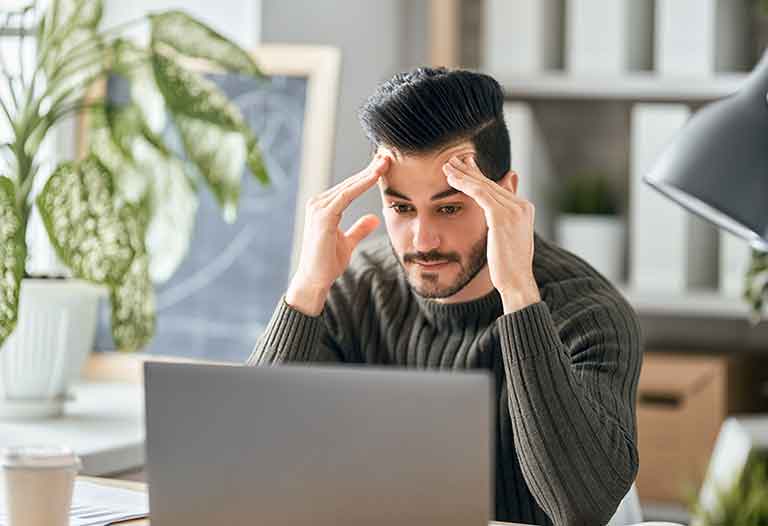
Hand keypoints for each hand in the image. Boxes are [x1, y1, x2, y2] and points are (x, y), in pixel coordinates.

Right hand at [287, 154, 390, 315]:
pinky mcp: (322, 216)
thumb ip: (359, 229)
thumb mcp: (348, 242)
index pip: (349, 187)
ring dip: (368, 173)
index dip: (367, 176)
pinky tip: (375, 176)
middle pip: (349, 183)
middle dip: (369, 169)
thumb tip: (374, 218)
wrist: (315, 280)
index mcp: (324, 208)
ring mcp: (318, 208)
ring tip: (385, 162)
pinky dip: (361, 185)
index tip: (384, 165)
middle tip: (388, 156)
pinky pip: (346, 196)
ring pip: (349, 186)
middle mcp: (318, 204)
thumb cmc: (327, 263)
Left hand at [442, 156, 540, 312]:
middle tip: (452, 160)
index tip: (463, 167)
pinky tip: (451, 179)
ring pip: (483, 186)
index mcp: (524, 209)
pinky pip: (480, 194)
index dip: (478, 176)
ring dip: (463, 174)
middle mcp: (521, 206)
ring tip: (447, 166)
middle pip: (490, 183)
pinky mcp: (502, 217)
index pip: (497, 187)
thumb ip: (503, 220)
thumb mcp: (507, 238)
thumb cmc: (509, 265)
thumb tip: (495, 210)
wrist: (516, 281)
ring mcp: (514, 210)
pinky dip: (464, 184)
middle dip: (469, 170)